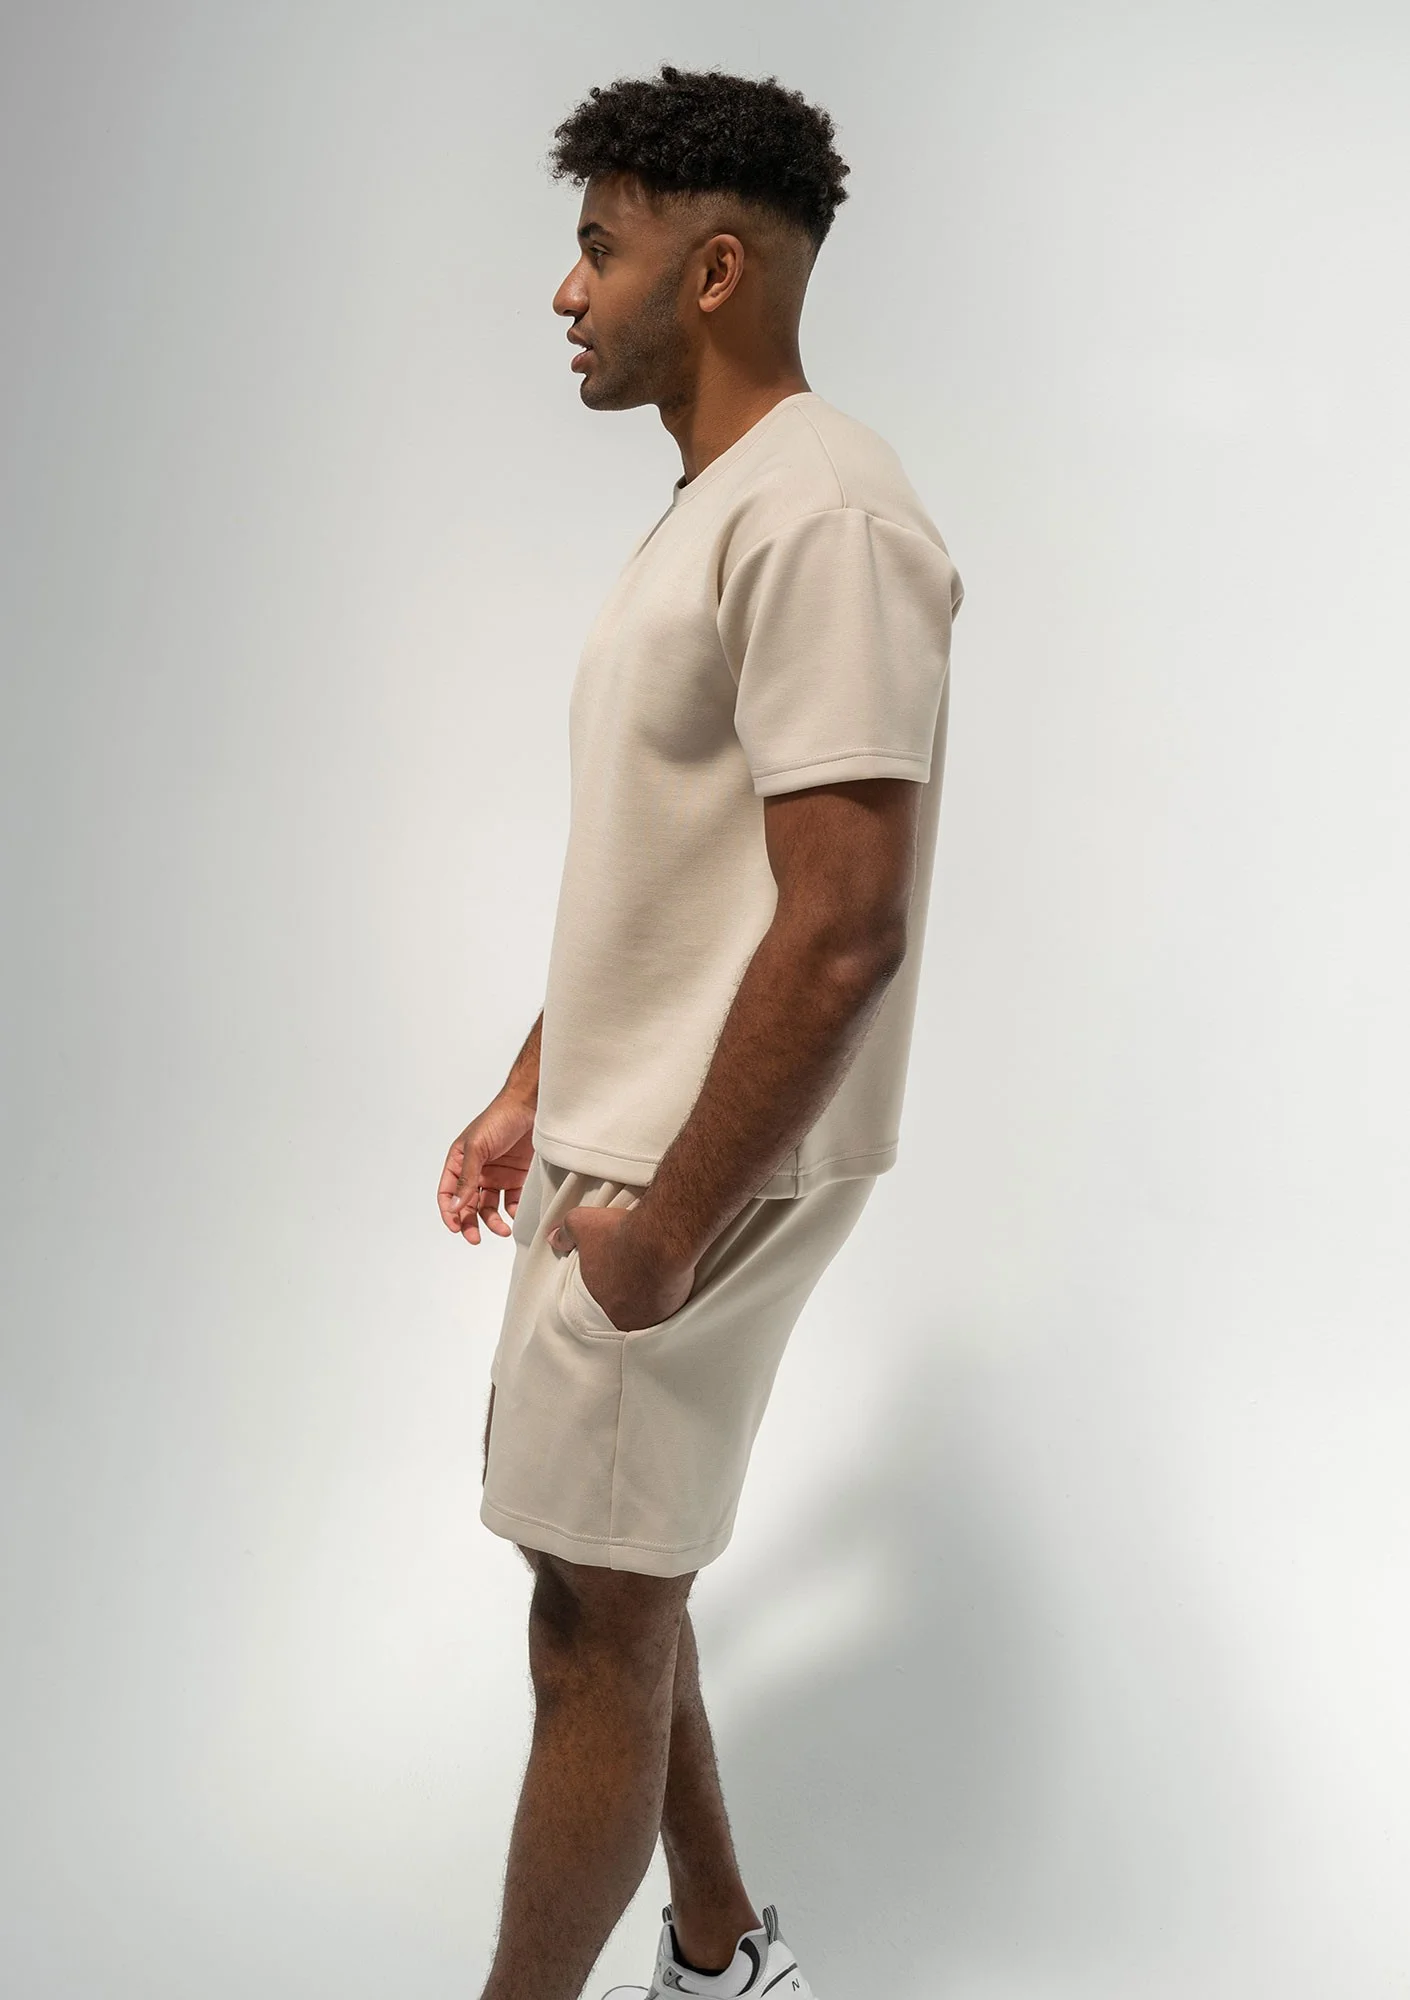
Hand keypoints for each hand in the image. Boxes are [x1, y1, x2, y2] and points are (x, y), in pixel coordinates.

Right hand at [439, 1090, 535, 1242]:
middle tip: (475, 1238)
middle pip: (467, 1205)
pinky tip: (516, 1215)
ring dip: (493, 1221)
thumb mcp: (477, 1147)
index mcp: (459, 1162)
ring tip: (503, 1230)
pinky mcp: (516, 1177)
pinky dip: (512, 1211)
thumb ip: (467, 1177)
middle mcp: (476, 1171)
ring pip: (489, 1207)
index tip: (456, 1228)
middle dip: (469, 1223)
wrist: (531, 1106)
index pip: (447, 1192)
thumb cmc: (499, 1118)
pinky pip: (511, 1200)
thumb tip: (454, 1205)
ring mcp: (496, 1175)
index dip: (449, 1211)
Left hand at [548, 1204, 696, 1331]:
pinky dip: (666, 1300)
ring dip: (644, 1303)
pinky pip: (666, 1311)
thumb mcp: (583, 1223)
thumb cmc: (621, 1234)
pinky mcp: (669, 1313)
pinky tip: (667, 1284)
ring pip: (643, 1315)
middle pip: (618, 1312)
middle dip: (622, 1299)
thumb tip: (553, 1238)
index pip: (593, 1302)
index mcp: (595, 1300)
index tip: (610, 1278)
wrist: (659, 1237)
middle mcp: (620, 1316)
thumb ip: (566, 1232)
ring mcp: (646, 1318)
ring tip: (649, 1283)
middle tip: (630, 1282)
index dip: (602, 1289)